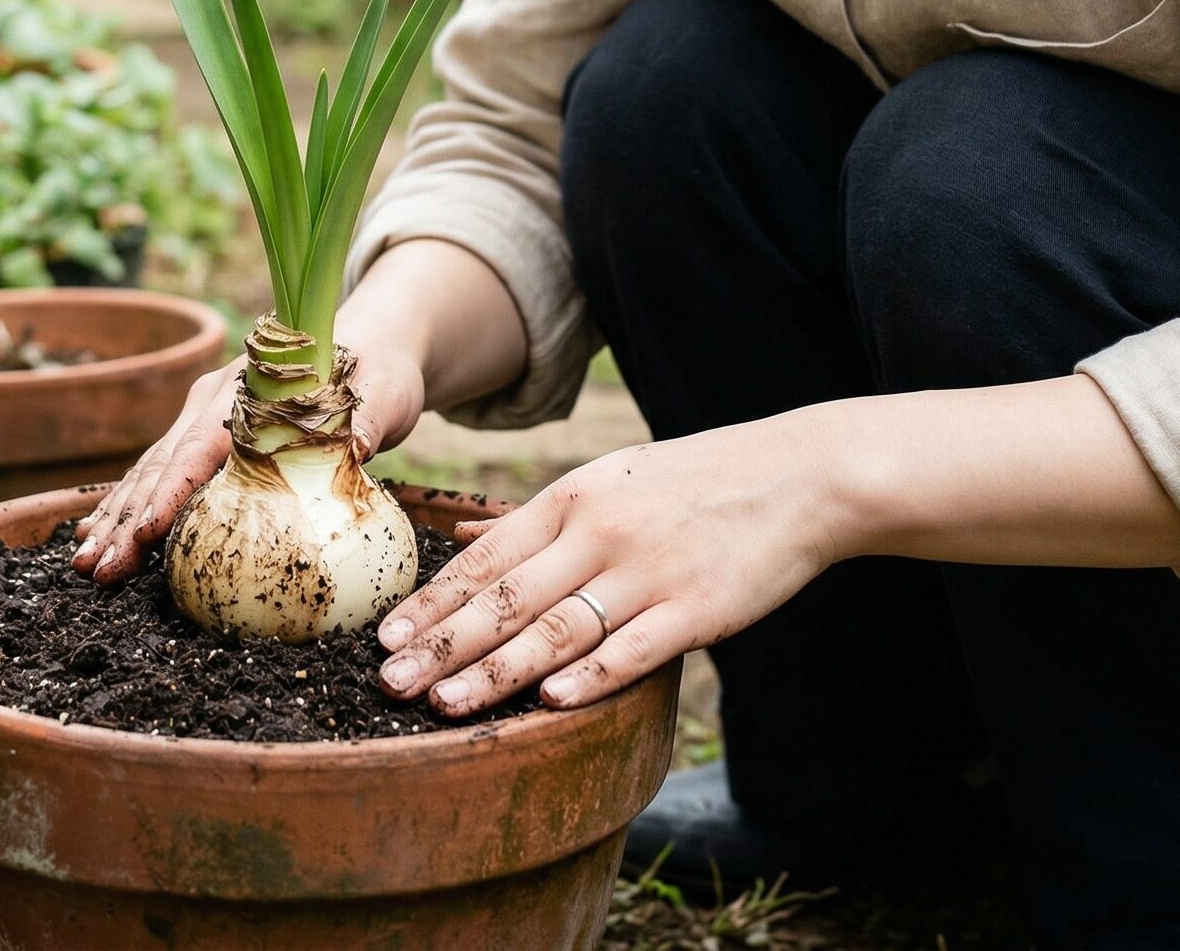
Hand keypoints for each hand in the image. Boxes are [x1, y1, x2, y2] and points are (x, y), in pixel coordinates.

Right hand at [71, 339, 427, 582]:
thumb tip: (353, 453)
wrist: (371, 342)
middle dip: (127, 517)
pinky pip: (162, 472)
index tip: (145, 533)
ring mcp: (204, 416)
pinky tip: (107, 536)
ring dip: (118, 516)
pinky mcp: (208, 435)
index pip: (200, 446)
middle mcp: (213, 400)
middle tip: (97, 568)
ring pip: (151, 470)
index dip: (171, 491)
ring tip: (85, 562)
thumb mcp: (384, 392)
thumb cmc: (378, 370)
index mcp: (248, 389)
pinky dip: (133, 505)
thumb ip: (366, 421)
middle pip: (162, 464)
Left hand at [373, 410, 847, 717]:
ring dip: (496, 671)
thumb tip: (465, 532)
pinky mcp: (699, 607)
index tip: (384, 638)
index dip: (433, 601)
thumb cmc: (692, 483)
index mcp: (573, 499)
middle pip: (507, 597)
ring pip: (558, 628)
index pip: (486, 559)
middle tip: (388, 684)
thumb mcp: (608, 479)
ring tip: (444, 703)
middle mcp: (600, 532)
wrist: (795, 477)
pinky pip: (634, 647)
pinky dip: (591, 675)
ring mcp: (649, 571)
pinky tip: (551, 702)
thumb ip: (536, 516)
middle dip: (442, 644)